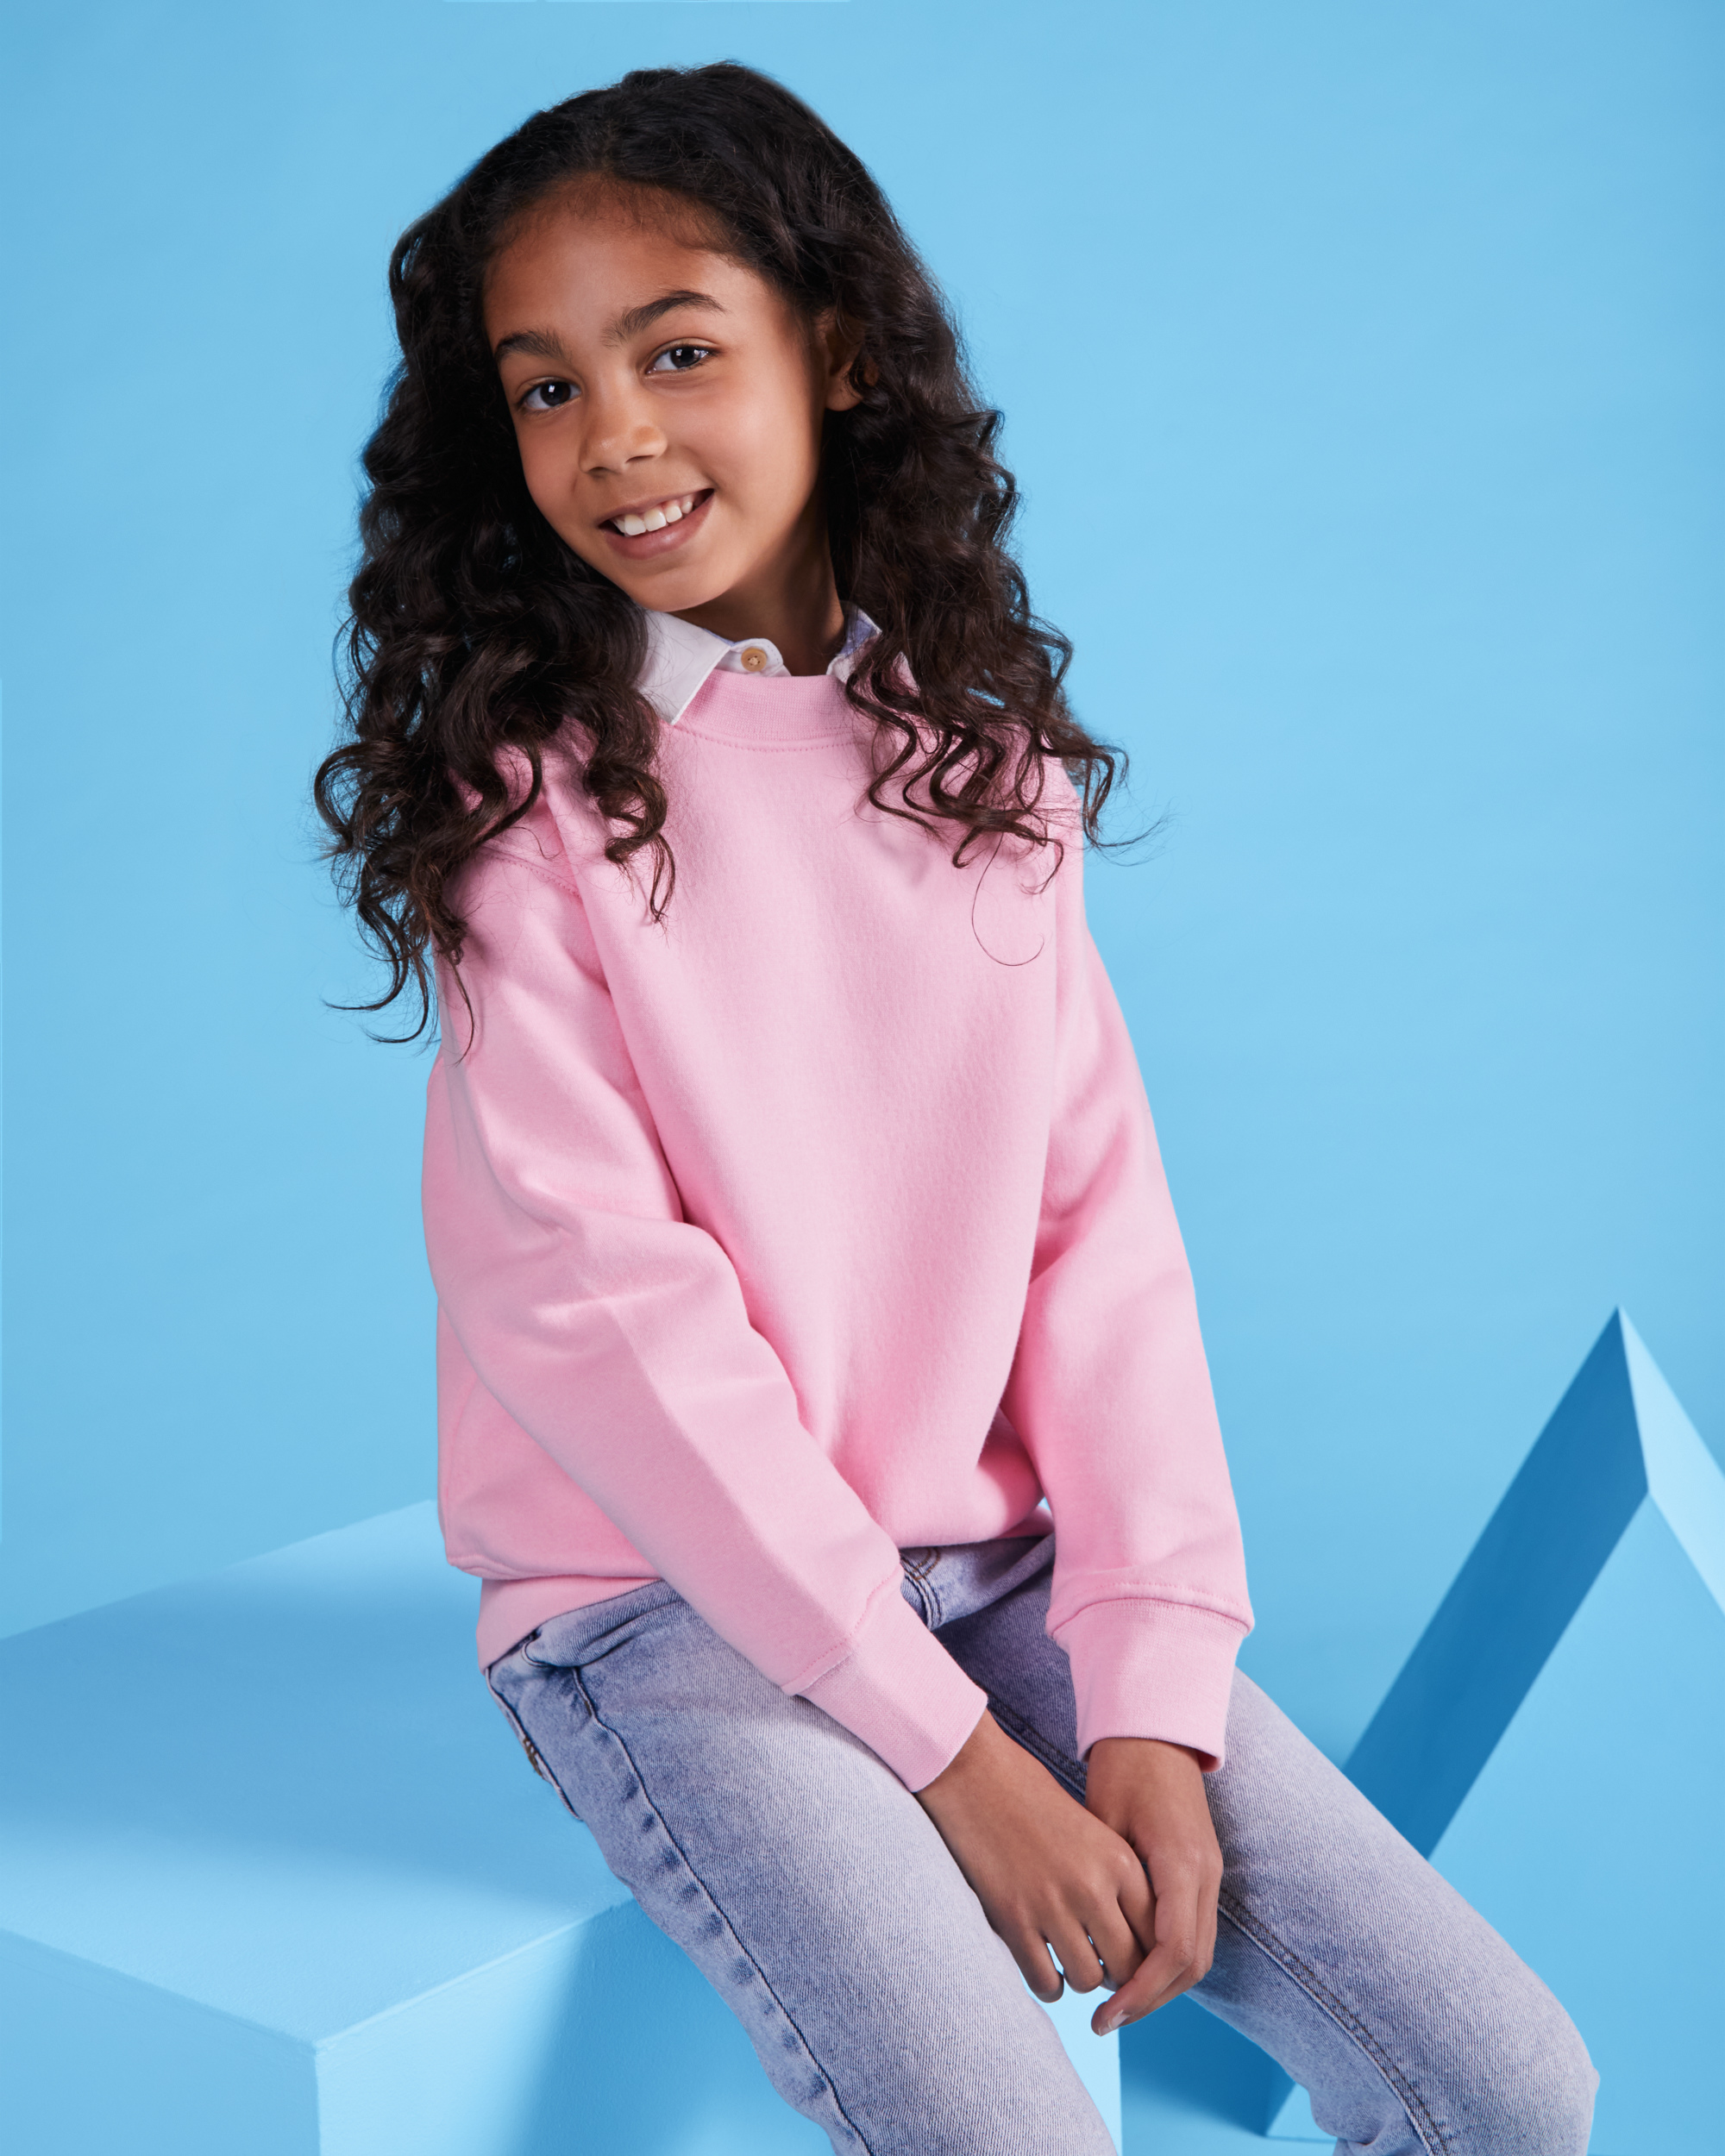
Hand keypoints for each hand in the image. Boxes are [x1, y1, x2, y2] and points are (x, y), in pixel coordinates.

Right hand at [915, 1710, 1154, 2004]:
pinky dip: (1048, 1984)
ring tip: (1070, 1963)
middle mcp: (1092, 1886)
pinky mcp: (1012, 1919)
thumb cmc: (1032, 1797)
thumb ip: (1116, 1879)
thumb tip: (1131, 1938)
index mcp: (1119, 1861)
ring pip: (1087, 1978)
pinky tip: (1043, 1967)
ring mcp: (1051, 1905)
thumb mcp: (1092, 1830)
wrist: (975, 1773)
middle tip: (1103, 1969)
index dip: (1149, 1956)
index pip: (1156, 1934)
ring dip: (1081, 1977)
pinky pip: (1045, 1980)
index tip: (1134, 1958)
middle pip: (1127, 1965)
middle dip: (1118, 1976)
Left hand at [1082, 1736, 1222, 2032]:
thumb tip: (1090, 1945)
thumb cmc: (1122, 1769)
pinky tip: (1132, 1970)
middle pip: (1192, 1963)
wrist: (1156, 1731)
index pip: (1173, 1951)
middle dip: (1150, 1999)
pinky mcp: (1204, 1872)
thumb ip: (1107, 1882)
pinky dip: (1168, 1961)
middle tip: (1106, 2020)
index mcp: (1182, 1863)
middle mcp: (1205, 1874)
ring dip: (1161, 1986)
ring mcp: (1210, 1874)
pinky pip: (1194, 1931)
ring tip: (1116, 2004)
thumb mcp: (1105, 1822)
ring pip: (1199, 1954)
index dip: (1140, 1992)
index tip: (1105, 2014)